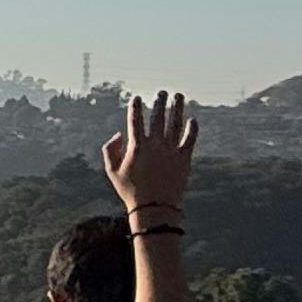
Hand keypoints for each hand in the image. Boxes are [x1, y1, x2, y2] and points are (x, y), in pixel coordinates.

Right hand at [105, 89, 198, 215]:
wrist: (155, 209)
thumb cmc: (131, 191)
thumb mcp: (111, 172)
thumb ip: (109, 150)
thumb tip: (119, 133)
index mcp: (136, 146)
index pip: (136, 120)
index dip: (135, 106)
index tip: (136, 98)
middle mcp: (155, 145)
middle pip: (158, 117)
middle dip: (159, 102)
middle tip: (162, 92)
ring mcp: (171, 150)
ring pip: (175, 123)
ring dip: (177, 107)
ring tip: (178, 96)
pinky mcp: (184, 158)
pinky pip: (190, 139)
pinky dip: (192, 128)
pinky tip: (192, 119)